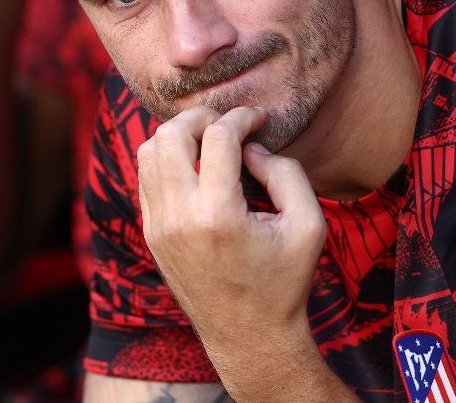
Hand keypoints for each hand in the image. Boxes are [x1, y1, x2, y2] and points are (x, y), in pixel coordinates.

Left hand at [136, 107, 326, 354]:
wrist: (248, 337)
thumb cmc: (283, 282)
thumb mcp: (308, 226)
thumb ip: (286, 174)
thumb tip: (253, 148)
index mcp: (217, 215)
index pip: (218, 136)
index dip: (242, 117)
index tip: (260, 120)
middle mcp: (178, 218)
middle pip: (170, 134)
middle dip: (202, 117)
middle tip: (229, 124)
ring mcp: (158, 227)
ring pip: (149, 152)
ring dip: (180, 135)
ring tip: (211, 141)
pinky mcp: (152, 234)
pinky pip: (147, 177)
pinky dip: (168, 159)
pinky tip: (198, 166)